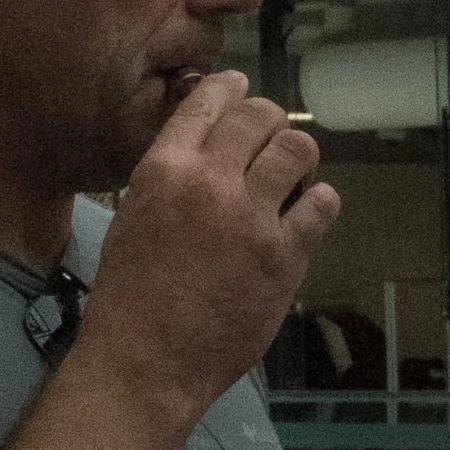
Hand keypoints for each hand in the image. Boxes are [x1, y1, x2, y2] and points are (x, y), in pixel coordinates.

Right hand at [81, 71, 338, 430]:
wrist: (147, 361)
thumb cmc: (128, 297)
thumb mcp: (132, 218)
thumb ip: (169, 180)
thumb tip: (206, 154)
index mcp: (164, 170)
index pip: (207, 103)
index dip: (230, 89)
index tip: (240, 88)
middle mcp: (209, 181)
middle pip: (259, 118)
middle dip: (269, 119)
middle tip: (271, 135)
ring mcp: (252, 217)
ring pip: (297, 150)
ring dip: (299, 154)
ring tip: (293, 170)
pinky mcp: (285, 254)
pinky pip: (321, 204)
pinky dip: (319, 200)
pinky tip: (309, 209)